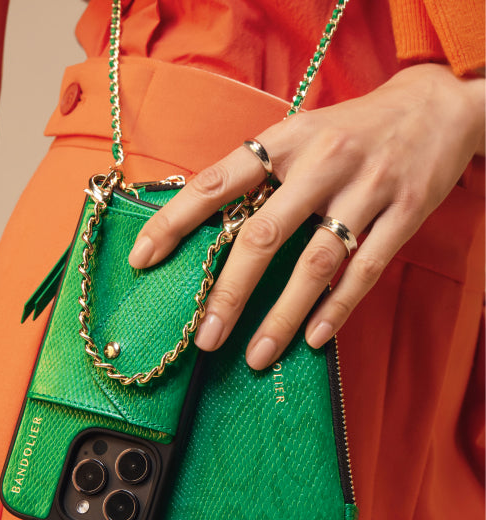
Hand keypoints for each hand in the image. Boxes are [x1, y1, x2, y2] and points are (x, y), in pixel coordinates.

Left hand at [129, 64, 483, 368]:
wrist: (435, 106)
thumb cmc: (352, 130)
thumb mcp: (301, 134)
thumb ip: (261, 175)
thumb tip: (209, 227)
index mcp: (286, 140)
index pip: (217, 182)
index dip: (174, 222)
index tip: (141, 259)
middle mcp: (322, 163)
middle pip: (264, 235)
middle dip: (229, 292)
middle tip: (205, 337)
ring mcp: (365, 189)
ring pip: (314, 264)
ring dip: (281, 316)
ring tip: (255, 356)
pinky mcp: (403, 214)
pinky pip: (364, 271)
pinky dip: (337, 309)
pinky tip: (314, 340)